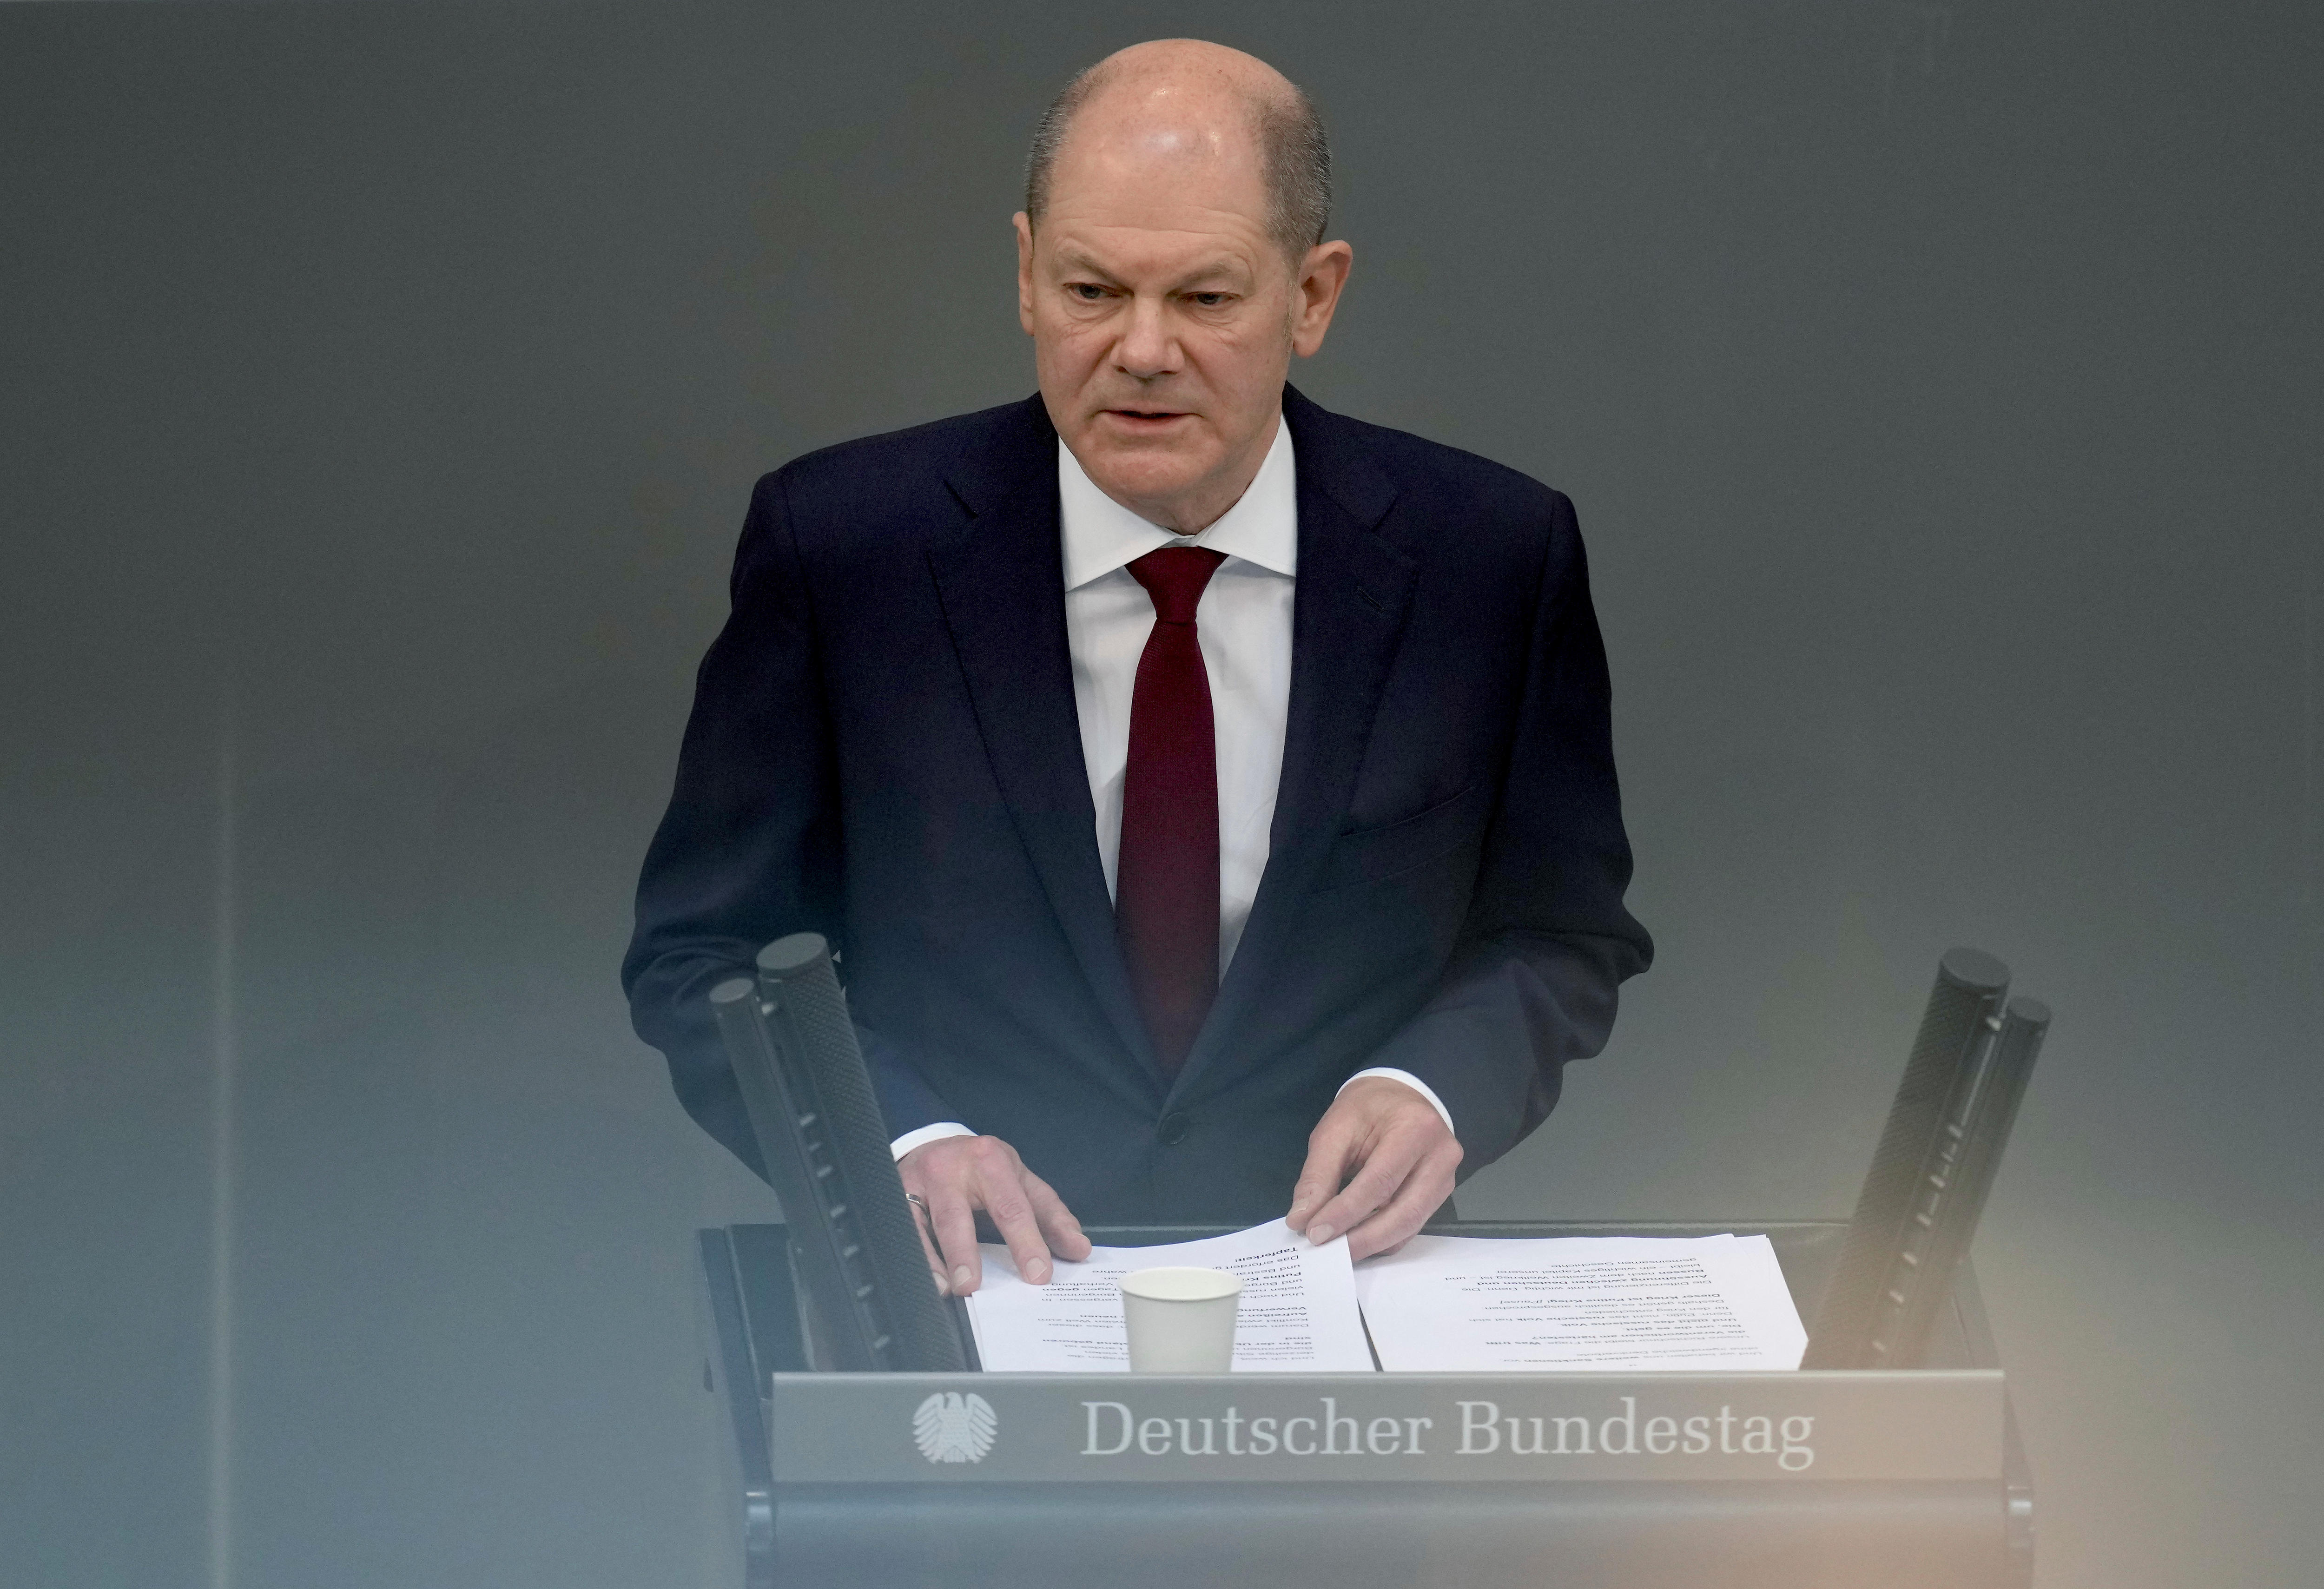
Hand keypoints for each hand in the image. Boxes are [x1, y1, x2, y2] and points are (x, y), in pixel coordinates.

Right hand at [899, 1133, 1092, 1295]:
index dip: (1027, 1242)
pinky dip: (920, 1258)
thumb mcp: (1020, 1182)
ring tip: (955, 1289)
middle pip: (962, 1216)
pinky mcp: (898, 1196)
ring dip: (942, 1259)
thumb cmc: (983, 1170)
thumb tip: (1079, 1249)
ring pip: (929, 1223)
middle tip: (978, 1289)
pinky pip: (907, 1230)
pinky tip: (933, 1281)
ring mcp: (922, 1181)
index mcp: (992, 1160)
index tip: (1040, 1275)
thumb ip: (1050, 1215)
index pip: (1012, 1206)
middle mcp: (954, 1168)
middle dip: (970, 1254)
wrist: (933, 1145)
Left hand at [1284, 1077, 1462, 1260]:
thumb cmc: (1367, 1109)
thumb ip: (1318, 1175)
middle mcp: (1441, 1156)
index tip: (1314, 1233)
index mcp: (1415, 1129)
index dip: (1346, 1212)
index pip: (1380, 1182)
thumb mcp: (1335, 1130)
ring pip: (1411, 1225)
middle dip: (1362, 1238)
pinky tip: (1359, 1241)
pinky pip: (1413, 1226)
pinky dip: (1384, 1239)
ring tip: (1339, 1251)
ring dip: (1373, 1244)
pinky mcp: (1441, 1194)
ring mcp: (1447, 1178)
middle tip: (1327, 1253)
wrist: (1400, 1096)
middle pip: (1404, 1212)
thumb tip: (1301, 1220)